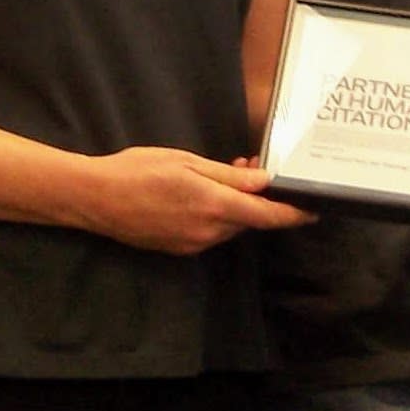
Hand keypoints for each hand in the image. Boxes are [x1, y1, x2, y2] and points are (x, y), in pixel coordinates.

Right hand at [81, 148, 314, 254]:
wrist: (95, 199)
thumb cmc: (137, 171)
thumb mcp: (185, 162)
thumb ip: (227, 176)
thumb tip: (264, 182)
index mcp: (213, 205)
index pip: (267, 217)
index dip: (294, 214)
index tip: (314, 209)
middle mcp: (208, 231)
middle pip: (249, 221)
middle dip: (258, 199)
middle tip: (251, 168)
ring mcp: (193, 244)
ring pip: (230, 226)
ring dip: (235, 206)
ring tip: (223, 175)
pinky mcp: (180, 248)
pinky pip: (210, 232)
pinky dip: (216, 215)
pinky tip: (201, 195)